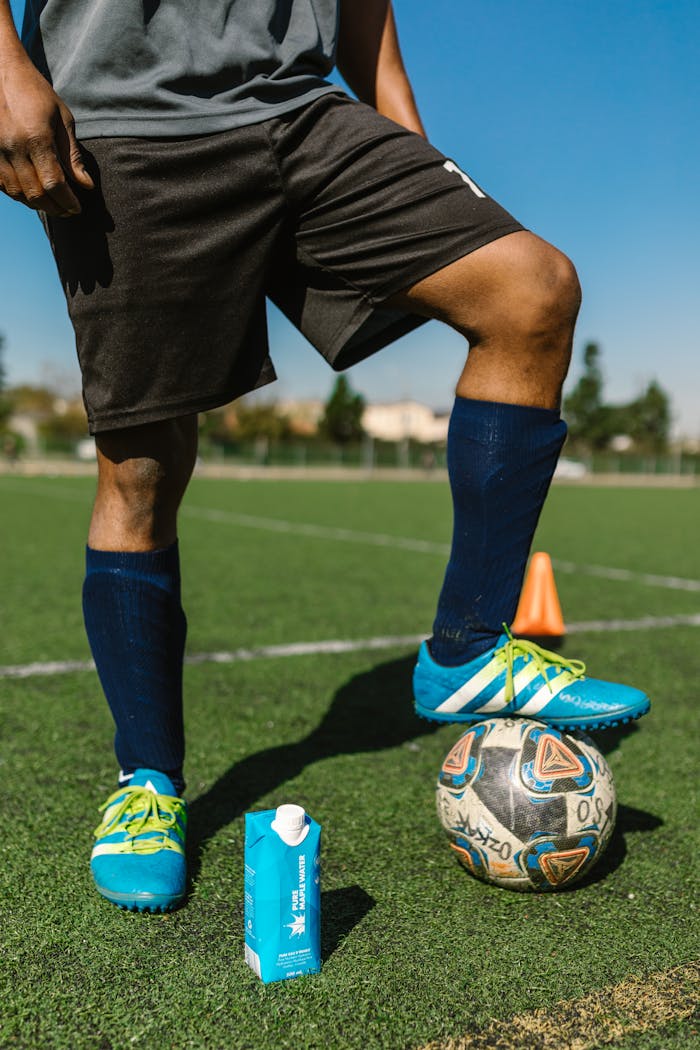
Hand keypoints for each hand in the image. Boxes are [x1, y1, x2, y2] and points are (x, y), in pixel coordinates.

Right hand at [0, 55, 93, 216]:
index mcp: (36, 138)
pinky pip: (3, 185)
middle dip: (54, 207)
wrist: (0, 70)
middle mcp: (13, 147)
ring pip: (17, 193)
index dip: (67, 202)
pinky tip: (32, 193)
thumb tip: (86, 185)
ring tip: (52, 203)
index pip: (53, 184)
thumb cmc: (35, 91)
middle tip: (67, 210)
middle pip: (35, 194)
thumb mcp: (62, 118)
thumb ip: (72, 155)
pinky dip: (19, 194)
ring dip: (37, 204)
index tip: (77, 208)